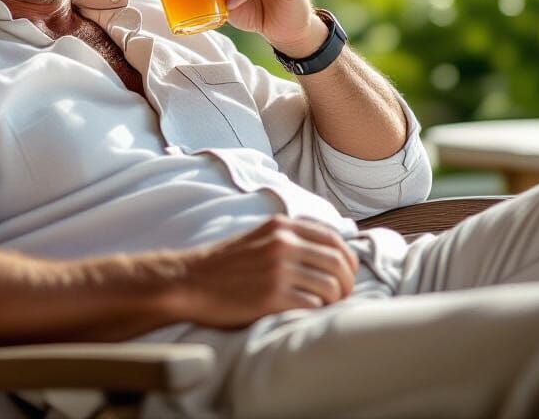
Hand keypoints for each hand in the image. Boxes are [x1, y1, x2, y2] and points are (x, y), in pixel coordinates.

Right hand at [171, 216, 359, 328]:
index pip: (334, 238)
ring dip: (332, 302)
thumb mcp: (259, 237)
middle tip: (340, 298)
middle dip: (347, 284)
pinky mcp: (272, 296)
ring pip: (331, 287)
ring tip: (319, 308)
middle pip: (338, 263)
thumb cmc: (226, 265)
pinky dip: (314, 313)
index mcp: (281, 225)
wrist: (190, 282)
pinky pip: (313, 306)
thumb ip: (290, 238)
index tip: (345, 276)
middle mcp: (283, 242)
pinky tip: (301, 313)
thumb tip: (330, 253)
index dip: (347, 260)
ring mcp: (278, 269)